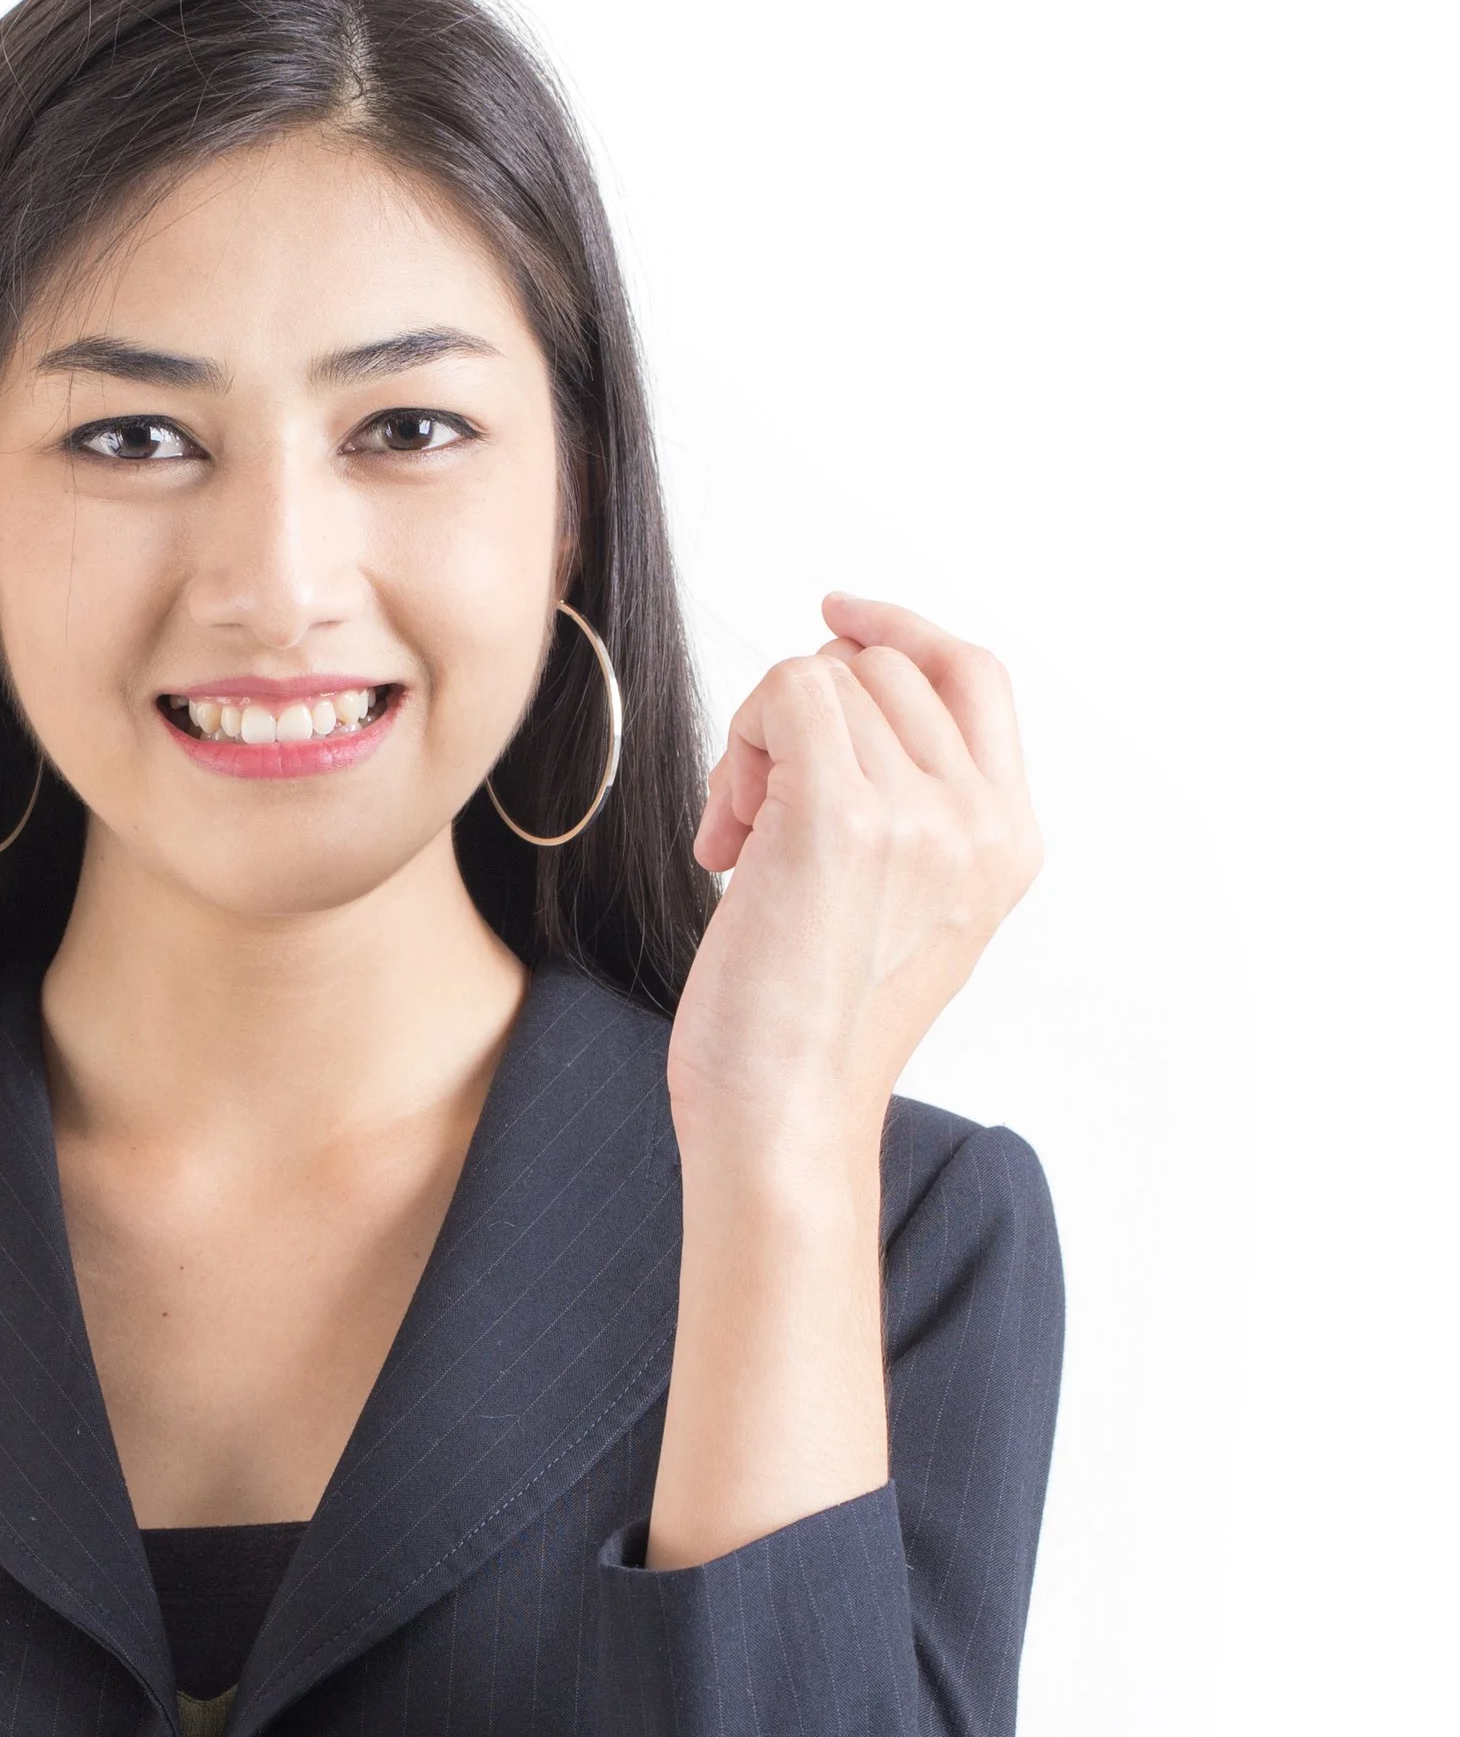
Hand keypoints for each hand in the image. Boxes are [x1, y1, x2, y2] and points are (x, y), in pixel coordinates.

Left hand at [671, 597, 1041, 1153]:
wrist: (783, 1119)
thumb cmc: (809, 1032)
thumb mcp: (893, 906)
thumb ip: (905, 806)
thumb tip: (840, 683)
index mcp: (1009, 843)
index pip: (974, 673)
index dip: (900, 628)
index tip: (833, 617)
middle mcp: (980, 823)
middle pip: (882, 668)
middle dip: (800, 720)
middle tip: (755, 821)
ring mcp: (920, 816)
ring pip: (823, 679)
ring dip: (756, 746)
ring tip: (743, 847)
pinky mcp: (843, 816)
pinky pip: (783, 695)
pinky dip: (736, 750)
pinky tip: (726, 844)